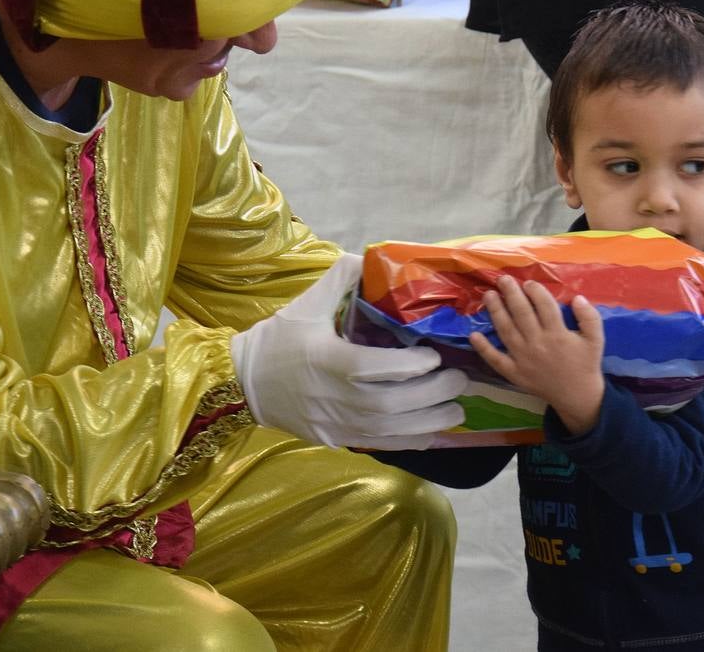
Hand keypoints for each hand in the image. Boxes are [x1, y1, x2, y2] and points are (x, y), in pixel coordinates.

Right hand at [231, 254, 468, 449]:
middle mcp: (335, 397)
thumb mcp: (307, 303)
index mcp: (328, 359)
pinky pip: (381, 445)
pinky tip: (434, 432)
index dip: (410, 365)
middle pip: (391, 404)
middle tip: (459, 379)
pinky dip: (411, 441)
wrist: (244, 381)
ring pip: (391, 431)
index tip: (434, 356)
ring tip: (457, 410)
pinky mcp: (336, 439)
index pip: (375, 368)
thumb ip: (342, 278)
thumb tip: (373, 258)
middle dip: (432, 395)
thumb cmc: (279, 339)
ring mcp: (336, 423)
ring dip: (430, 422)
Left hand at [469, 277, 605, 434]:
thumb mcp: (596, 339)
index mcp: (558, 335)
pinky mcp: (514, 372)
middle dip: (511, 294)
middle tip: (503, 280)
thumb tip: (577, 297)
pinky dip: (483, 348)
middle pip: (522, 314)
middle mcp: (538, 344)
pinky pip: (496, 359)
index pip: (544, 306)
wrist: (577, 396)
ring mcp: (523, 359)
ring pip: (506, 331)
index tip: (528, 283)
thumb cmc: (585, 364)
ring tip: (489, 295)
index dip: (536, 292)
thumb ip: (589, 317)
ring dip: (496, 312)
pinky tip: (473, 335)